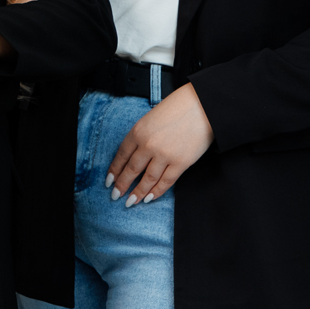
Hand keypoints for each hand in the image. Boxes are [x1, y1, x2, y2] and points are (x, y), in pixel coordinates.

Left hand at [106, 84, 212, 204]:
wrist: (201, 106)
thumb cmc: (176, 110)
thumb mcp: (149, 119)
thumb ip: (140, 137)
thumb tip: (134, 156)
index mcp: (137, 132)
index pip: (121, 156)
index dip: (114, 171)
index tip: (108, 181)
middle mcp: (148, 145)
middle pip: (131, 170)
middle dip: (121, 185)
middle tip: (115, 196)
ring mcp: (164, 155)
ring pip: (147, 179)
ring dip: (138, 192)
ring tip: (130, 202)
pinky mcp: (181, 163)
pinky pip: (166, 181)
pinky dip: (157, 191)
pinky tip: (149, 198)